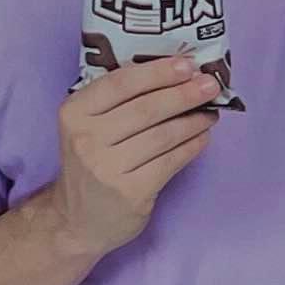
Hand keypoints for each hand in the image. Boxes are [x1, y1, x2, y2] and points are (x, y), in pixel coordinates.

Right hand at [53, 53, 218, 258]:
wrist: (77, 219)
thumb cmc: (92, 163)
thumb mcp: (88, 126)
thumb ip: (118, 101)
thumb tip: (176, 76)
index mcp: (74, 112)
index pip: (121, 83)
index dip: (158, 72)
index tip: (188, 64)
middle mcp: (86, 139)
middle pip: (147, 108)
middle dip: (184, 94)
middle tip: (211, 85)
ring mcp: (107, 168)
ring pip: (163, 135)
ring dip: (194, 120)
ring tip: (211, 112)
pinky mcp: (130, 193)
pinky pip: (171, 161)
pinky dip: (192, 146)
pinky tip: (203, 137)